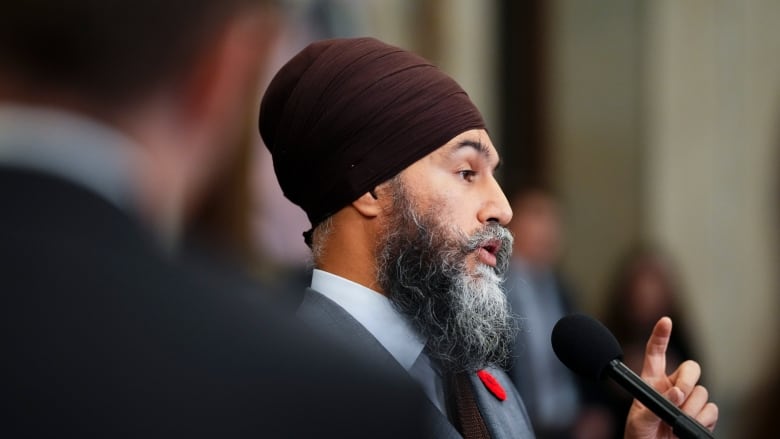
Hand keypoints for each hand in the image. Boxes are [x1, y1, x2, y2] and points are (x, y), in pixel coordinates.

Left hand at [624, 317, 717, 438]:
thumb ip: (656, 404)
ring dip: (691, 408)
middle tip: (678, 397)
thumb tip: (677, 393)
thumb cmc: (639, 435)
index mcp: (652, 381)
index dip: (660, 335)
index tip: (665, 320)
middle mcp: (672, 387)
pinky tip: (686, 428)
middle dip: (688, 381)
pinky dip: (702, 419)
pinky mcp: (702, 415)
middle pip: (691, 368)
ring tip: (674, 423)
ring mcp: (689, 401)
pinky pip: (712, 409)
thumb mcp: (639, 419)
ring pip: (702, 392)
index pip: (656, 353)